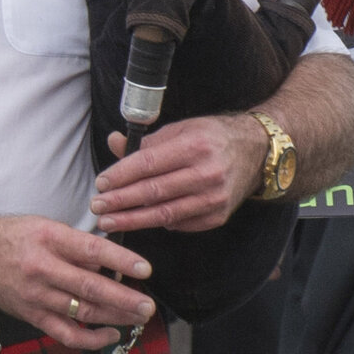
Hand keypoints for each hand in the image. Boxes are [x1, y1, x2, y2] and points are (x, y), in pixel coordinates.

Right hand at [0, 216, 153, 350]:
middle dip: (123, 299)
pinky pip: (65, 333)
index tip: (143, 269)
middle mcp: (42, 268)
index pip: (91, 250)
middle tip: (146, 305)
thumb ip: (77, 244)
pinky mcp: (32, 315)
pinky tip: (109, 334)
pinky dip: (91, 339)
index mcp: (48, 239)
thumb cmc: (11, 238)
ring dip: (114, 317)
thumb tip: (110, 263)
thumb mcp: (46, 226)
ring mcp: (36, 295)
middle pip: (90, 287)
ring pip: (82, 312)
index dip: (120, 260)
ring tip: (137, 317)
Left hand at [92, 112, 265, 234]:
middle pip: (153, 192)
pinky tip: (140, 221)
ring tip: (109, 222)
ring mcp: (214, 198)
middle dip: (120, 201)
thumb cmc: (212, 138)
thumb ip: (147, 142)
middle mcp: (207, 173)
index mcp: (195, 146)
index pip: (149, 163)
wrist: (256, 153)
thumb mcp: (182, 129)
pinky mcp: (217, 216)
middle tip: (97, 206)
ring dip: (132, 220)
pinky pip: (179, 224)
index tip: (101, 184)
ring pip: (164, 214)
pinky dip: (158, 223)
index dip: (121, 175)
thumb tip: (114, 143)